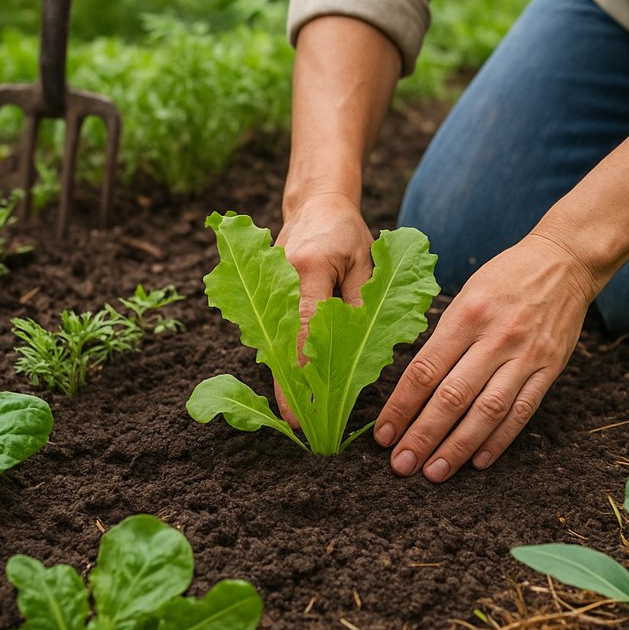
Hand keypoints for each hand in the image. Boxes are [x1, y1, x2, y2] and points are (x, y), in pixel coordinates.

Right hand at [274, 192, 374, 424]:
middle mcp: (278, 279)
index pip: (305, 328)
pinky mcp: (263, 294)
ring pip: (271, 342)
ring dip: (282, 377)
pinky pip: (271, 333)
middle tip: (298, 425)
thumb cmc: (346, 232)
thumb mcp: (365, 261)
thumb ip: (360, 303)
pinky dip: (280, 360)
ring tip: (294, 417)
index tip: (308, 404)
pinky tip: (291, 389)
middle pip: (280, 342)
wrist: (315, 204)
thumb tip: (356, 350)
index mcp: (308, 267)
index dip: (305, 370)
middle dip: (288, 386)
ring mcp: (265, 286)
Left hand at [373, 231, 599, 480]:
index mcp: (467, 315)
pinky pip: (522, 411)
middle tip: (400, 465)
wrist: (564, 261)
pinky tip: (478, 461)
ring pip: (487, 411)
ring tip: (434, 472)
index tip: (383, 434)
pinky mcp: (550, 368)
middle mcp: (496, 337)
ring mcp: (526, 356)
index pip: (425, 370)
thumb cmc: (505, 277)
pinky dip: (499, 440)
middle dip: (423, 435)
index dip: (401, 406)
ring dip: (457, 447)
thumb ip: (444, 336)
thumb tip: (415, 383)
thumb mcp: (467, 294)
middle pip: (452, 396)